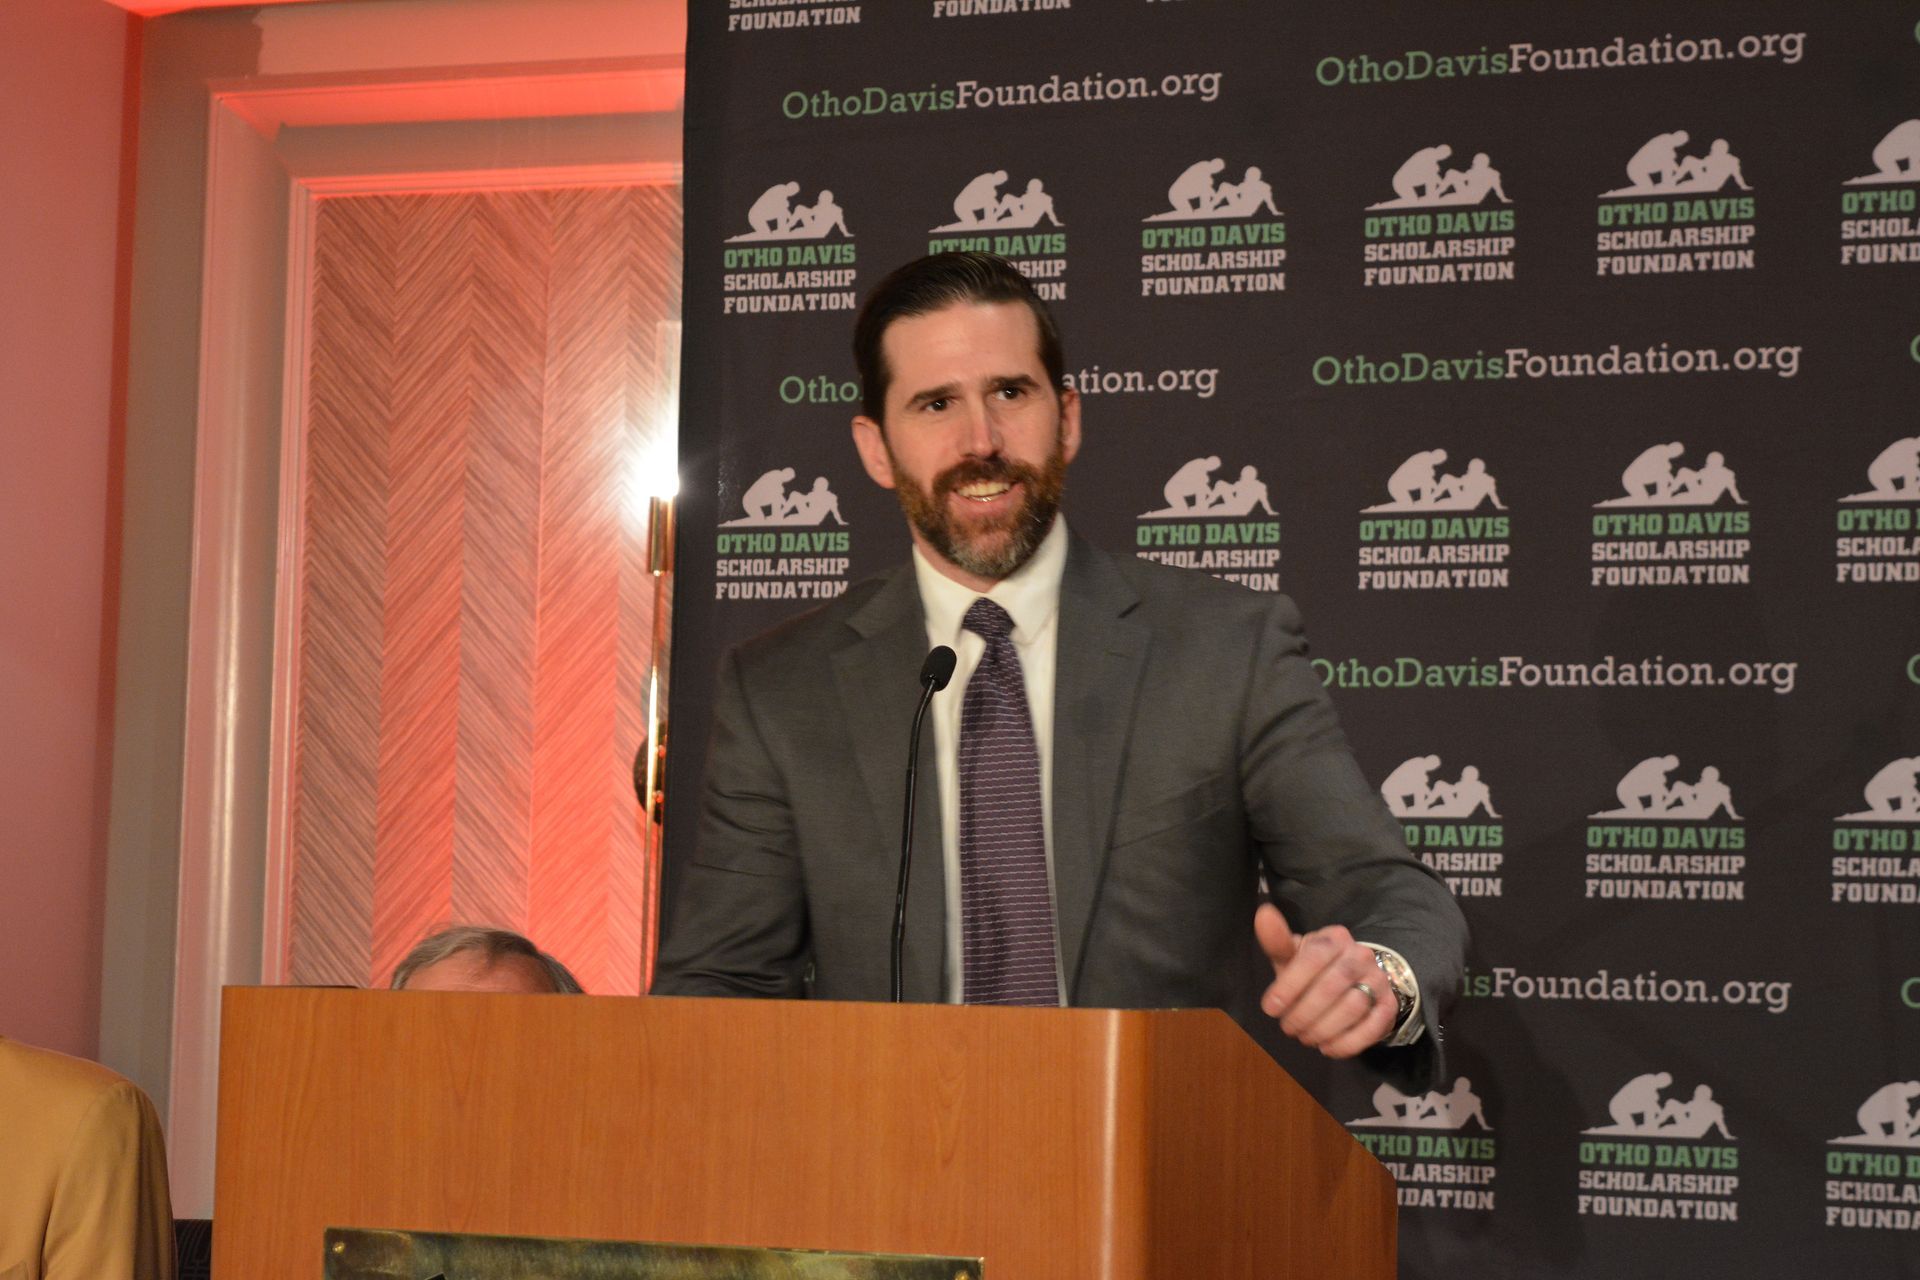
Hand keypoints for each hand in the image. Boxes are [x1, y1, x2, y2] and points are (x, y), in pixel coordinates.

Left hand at [1254, 904, 1396, 1057]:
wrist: (1353, 983)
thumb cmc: (1313, 971)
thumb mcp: (1293, 956)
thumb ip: (1277, 941)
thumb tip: (1264, 913)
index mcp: (1334, 938)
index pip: (1312, 959)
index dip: (1289, 986)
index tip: (1271, 1008)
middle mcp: (1361, 955)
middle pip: (1331, 986)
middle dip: (1304, 1013)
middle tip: (1288, 1028)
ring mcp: (1379, 980)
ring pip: (1352, 1008)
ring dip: (1323, 1029)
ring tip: (1306, 1037)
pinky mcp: (1389, 1006)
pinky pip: (1372, 1028)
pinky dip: (1346, 1043)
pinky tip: (1327, 1047)